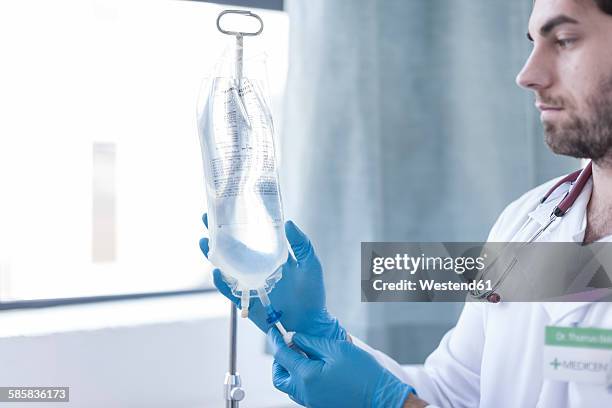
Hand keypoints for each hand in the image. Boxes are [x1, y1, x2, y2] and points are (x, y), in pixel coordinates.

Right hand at [199, 214, 345, 338]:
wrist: (309, 325)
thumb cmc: (312, 294)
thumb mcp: (310, 265)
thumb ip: (301, 245)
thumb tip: (288, 223)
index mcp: (271, 256)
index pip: (252, 235)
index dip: (239, 223)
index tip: (228, 208)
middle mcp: (257, 267)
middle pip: (233, 248)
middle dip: (218, 234)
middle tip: (205, 217)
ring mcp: (250, 283)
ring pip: (226, 267)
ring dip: (213, 255)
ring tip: (204, 241)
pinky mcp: (246, 300)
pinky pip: (230, 291)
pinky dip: (221, 282)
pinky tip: (216, 272)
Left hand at [268, 329, 416, 407]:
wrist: (381, 396)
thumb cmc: (363, 372)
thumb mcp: (336, 349)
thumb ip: (311, 342)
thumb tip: (294, 338)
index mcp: (306, 376)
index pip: (281, 356)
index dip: (276, 340)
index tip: (274, 331)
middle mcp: (304, 392)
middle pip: (279, 376)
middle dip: (279, 360)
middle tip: (288, 345)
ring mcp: (311, 401)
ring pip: (289, 386)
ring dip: (289, 370)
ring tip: (302, 354)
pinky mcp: (319, 404)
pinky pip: (301, 391)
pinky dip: (300, 378)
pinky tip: (312, 366)